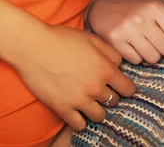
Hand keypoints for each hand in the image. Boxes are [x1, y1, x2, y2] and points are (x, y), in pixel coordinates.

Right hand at [14, 24, 134, 130]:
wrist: (34, 47)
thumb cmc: (64, 39)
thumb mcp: (93, 39)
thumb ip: (110, 53)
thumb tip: (119, 65)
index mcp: (105, 69)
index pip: (128, 88)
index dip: (127, 88)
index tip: (123, 87)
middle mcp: (95, 87)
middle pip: (114, 101)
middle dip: (111, 96)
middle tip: (103, 91)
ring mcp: (79, 100)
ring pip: (100, 116)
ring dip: (98, 110)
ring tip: (92, 103)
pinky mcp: (62, 109)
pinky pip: (79, 125)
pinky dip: (81, 121)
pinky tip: (79, 112)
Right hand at [87, 0, 163, 63]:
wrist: (106, 2)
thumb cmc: (141, 5)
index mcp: (157, 7)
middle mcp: (142, 19)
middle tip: (159, 40)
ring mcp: (126, 31)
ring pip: (152, 58)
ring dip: (153, 53)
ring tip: (147, 42)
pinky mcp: (114, 42)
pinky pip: (136, 61)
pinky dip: (138, 56)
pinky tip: (134, 44)